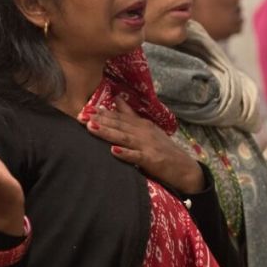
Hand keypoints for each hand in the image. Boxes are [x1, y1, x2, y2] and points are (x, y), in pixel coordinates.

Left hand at [86, 98, 204, 193]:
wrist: (185, 168)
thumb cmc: (164, 149)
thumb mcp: (148, 129)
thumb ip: (131, 115)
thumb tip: (116, 99)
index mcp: (142, 125)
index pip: (119, 117)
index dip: (102, 113)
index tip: (85, 109)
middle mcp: (144, 132)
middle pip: (119, 125)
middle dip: (99, 120)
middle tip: (82, 117)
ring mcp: (147, 146)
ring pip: (124, 137)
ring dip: (108, 132)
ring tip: (92, 128)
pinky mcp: (152, 160)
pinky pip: (136, 156)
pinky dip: (125, 153)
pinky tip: (114, 151)